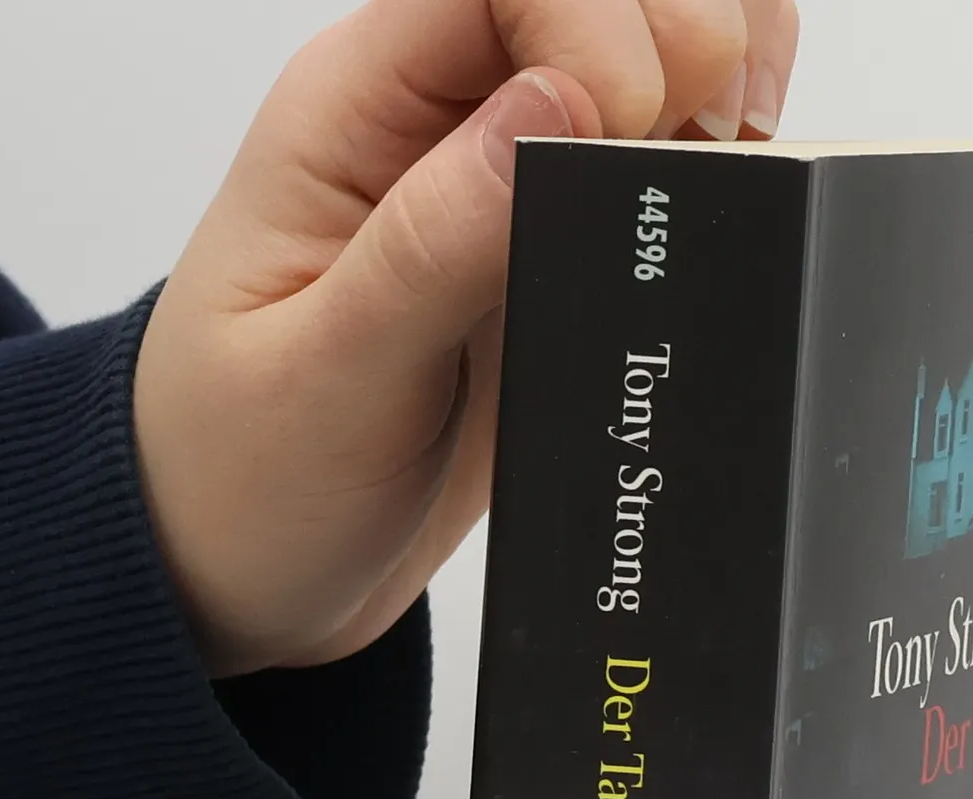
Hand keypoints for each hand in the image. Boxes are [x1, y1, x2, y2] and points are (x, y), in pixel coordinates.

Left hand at [134, 0, 802, 678]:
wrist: (251, 569)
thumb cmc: (247, 474)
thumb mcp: (322, 377)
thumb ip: (432, 245)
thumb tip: (558, 109)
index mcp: (358, 109)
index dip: (596, 20)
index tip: (625, 128)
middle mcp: (445, 119)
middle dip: (683, 38)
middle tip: (695, 152)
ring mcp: (516, 181)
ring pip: (659, 48)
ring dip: (723, 86)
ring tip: (723, 176)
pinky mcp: (565, 251)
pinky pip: (669, 159)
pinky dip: (725, 164)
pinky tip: (723, 214)